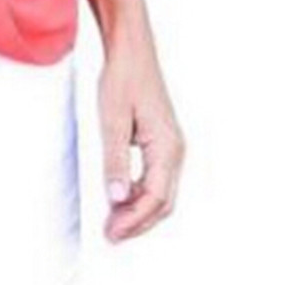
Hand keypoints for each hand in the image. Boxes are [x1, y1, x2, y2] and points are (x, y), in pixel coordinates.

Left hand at [98, 26, 184, 242]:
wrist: (132, 50)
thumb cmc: (122, 79)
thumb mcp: (111, 119)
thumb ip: (114, 160)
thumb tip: (116, 197)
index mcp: (167, 147)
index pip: (154, 198)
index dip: (133, 220)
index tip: (111, 233)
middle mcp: (175, 150)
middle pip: (162, 202)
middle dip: (137, 222)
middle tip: (110, 234)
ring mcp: (171, 146)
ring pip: (161, 192)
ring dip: (139, 210)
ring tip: (112, 220)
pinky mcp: (163, 141)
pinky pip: (157, 178)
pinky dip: (140, 193)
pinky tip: (120, 196)